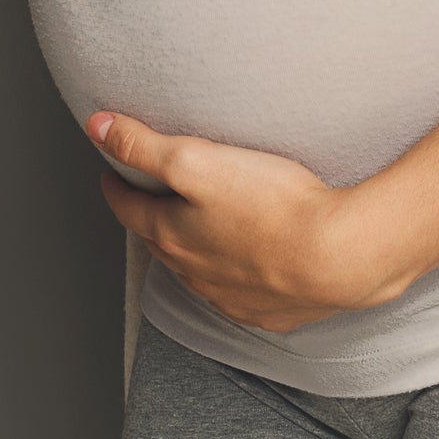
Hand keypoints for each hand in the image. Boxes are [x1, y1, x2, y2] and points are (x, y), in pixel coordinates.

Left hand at [88, 111, 426, 333]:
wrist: (340, 257)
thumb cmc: (271, 205)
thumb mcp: (195, 160)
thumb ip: (143, 145)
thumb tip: (98, 127)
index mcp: (171, 237)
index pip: (128, 209)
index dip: (118, 186)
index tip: (112, 173)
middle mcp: (195, 274)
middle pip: (160, 242)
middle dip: (151, 217)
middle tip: (151, 196)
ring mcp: (233, 298)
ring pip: (198, 271)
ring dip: (192, 250)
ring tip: (198, 227)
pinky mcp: (270, 311)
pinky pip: (240, 294)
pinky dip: (233, 276)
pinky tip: (246, 265)